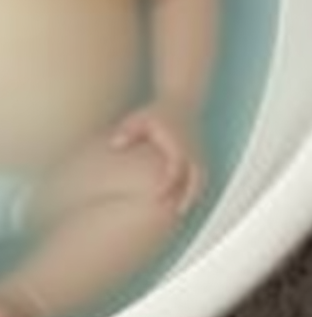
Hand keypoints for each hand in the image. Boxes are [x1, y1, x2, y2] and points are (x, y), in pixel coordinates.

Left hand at [109, 99, 204, 213]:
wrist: (180, 103)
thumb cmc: (156, 113)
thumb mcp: (137, 119)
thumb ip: (126, 131)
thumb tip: (115, 145)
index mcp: (176, 143)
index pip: (174, 166)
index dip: (167, 183)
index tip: (157, 197)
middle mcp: (191, 150)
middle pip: (195, 178)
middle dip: (187, 196)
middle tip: (176, 213)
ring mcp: (198, 154)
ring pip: (201, 180)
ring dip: (193, 196)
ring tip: (180, 213)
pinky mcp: (199, 158)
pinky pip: (201, 177)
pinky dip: (194, 191)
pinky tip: (183, 203)